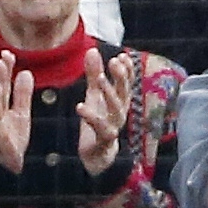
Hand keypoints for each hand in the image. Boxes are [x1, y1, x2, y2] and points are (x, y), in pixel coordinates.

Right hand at [0, 50, 32, 174]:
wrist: (10, 170)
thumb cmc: (14, 141)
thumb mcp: (21, 115)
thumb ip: (21, 95)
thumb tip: (25, 72)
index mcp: (0, 108)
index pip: (1, 86)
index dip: (3, 70)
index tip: (7, 54)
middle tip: (3, 61)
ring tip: (1, 76)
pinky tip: (1, 115)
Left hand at [77, 47, 132, 175]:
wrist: (96, 157)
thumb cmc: (97, 124)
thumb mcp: (94, 96)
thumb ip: (93, 74)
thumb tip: (92, 50)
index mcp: (119, 102)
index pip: (127, 83)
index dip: (127, 70)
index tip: (123, 56)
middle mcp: (119, 113)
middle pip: (124, 93)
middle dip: (121, 77)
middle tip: (114, 62)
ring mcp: (113, 127)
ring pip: (116, 109)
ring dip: (109, 93)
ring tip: (99, 79)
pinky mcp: (103, 140)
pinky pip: (100, 128)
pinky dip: (90, 117)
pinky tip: (80, 106)